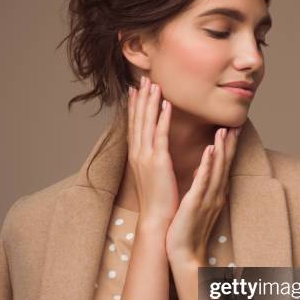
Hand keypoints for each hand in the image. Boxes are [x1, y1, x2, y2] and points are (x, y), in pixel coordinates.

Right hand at [127, 75, 178, 228]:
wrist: (157, 220)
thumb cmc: (159, 202)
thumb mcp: (154, 177)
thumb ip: (155, 162)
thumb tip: (158, 153)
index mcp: (137, 158)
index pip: (135, 127)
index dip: (135, 107)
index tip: (136, 90)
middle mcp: (137, 155)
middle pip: (137, 120)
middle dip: (140, 99)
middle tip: (143, 79)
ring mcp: (146, 158)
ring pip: (146, 123)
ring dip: (149, 102)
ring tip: (152, 84)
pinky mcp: (158, 163)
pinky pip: (159, 135)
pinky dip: (161, 118)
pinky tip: (165, 103)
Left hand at [165, 125, 241, 265]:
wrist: (183, 253)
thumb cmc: (187, 229)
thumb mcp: (197, 203)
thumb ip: (201, 185)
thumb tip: (201, 168)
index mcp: (215, 193)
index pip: (223, 166)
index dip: (229, 147)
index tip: (233, 128)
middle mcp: (215, 194)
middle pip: (225, 164)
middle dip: (230, 144)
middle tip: (236, 123)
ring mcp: (207, 199)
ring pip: (217, 169)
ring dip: (222, 149)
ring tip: (224, 130)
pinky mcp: (196, 203)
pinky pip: (203, 181)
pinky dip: (207, 164)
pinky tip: (210, 150)